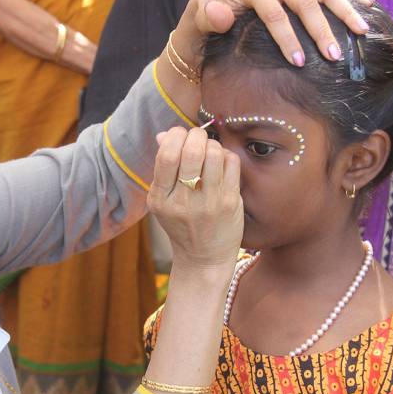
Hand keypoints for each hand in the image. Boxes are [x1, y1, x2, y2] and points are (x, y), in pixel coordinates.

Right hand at [147, 126, 242, 271]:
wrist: (204, 258)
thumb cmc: (182, 224)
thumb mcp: (163, 201)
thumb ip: (163, 168)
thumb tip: (163, 134)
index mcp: (160, 199)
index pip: (167, 155)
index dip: (175, 136)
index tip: (179, 135)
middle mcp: (183, 202)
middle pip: (192, 151)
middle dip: (196, 135)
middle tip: (197, 138)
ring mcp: (208, 203)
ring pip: (214, 154)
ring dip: (212, 144)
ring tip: (210, 150)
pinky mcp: (229, 203)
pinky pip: (231, 163)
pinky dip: (226, 155)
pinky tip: (221, 163)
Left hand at [175, 0, 373, 68]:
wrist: (211, 2)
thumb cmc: (205, 18)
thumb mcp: (196, 21)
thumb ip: (207, 18)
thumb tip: (220, 13)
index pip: (272, 12)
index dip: (286, 37)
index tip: (298, 62)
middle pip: (304, 2)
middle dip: (321, 30)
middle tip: (333, 57)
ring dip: (344, 11)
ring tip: (361, 32)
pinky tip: (368, 6)